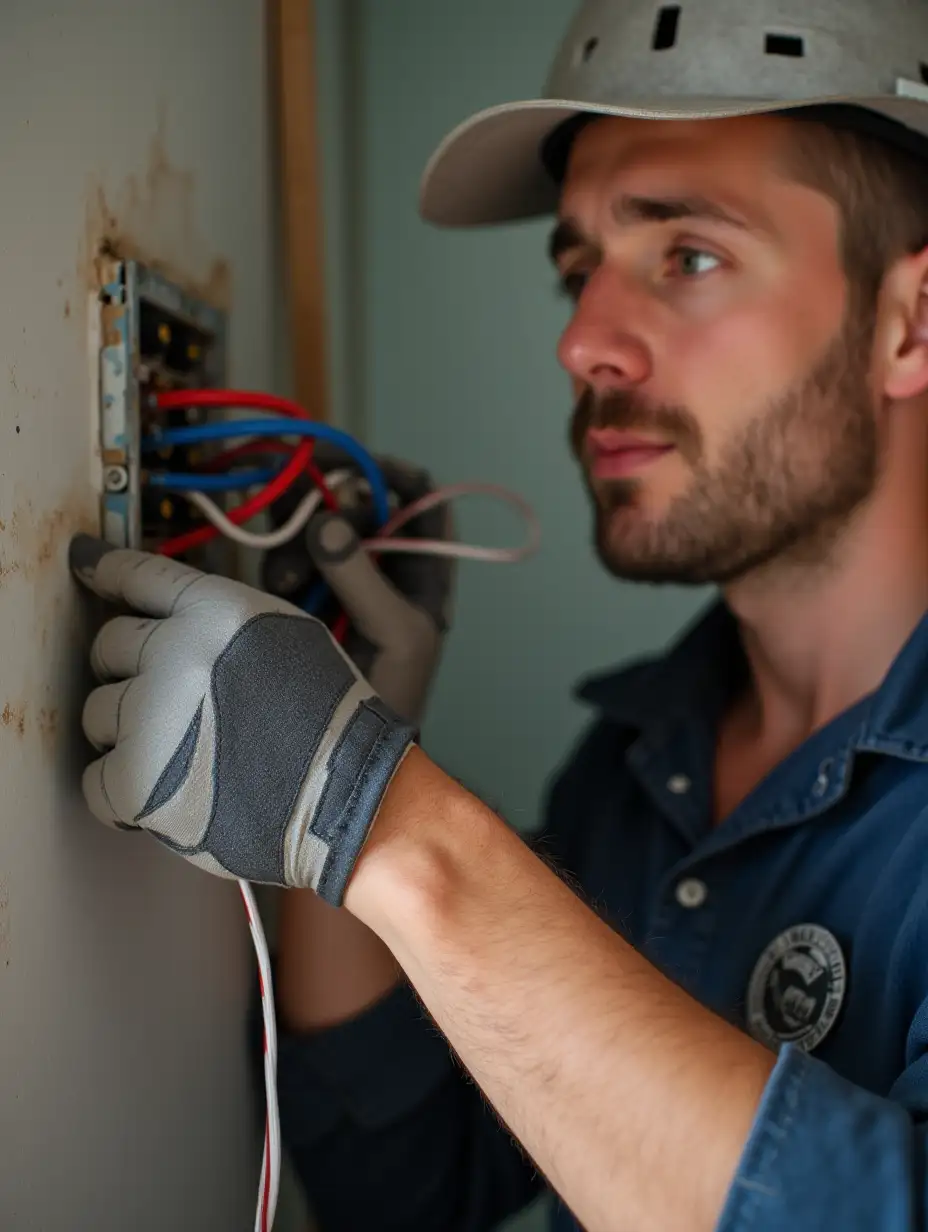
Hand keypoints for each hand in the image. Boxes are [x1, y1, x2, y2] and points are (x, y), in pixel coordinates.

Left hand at [69, 532, 417, 902]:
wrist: (348, 801)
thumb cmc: (333, 725)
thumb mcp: (296, 635)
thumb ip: (231, 615)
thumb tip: (241, 569)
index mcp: (219, 611)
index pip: (138, 574)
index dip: (105, 566)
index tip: (84, 562)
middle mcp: (178, 653)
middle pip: (109, 645)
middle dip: (133, 673)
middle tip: (176, 705)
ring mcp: (153, 717)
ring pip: (97, 712)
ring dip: (130, 735)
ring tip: (188, 755)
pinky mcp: (136, 781)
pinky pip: (94, 779)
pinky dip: (124, 793)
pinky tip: (171, 792)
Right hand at [263, 454, 455, 724]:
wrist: (347, 748)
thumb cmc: (392, 696)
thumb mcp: (395, 635)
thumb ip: (364, 579)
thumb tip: (328, 523)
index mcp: (422, 566)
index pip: (416, 495)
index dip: (388, 471)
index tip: (349, 467)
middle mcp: (381, 560)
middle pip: (355, 499)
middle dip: (327, 504)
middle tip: (300, 515)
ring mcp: (338, 573)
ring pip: (313, 521)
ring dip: (295, 536)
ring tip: (286, 580)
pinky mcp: (299, 589)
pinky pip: (284, 549)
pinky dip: (276, 554)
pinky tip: (277, 583)